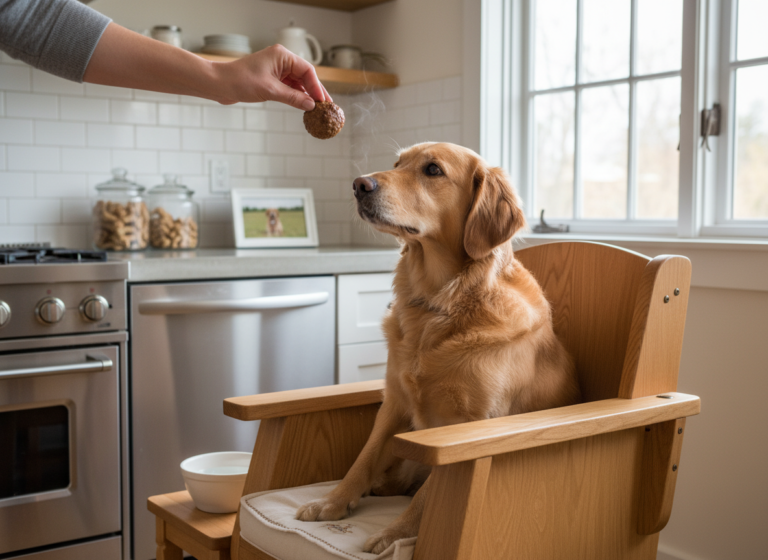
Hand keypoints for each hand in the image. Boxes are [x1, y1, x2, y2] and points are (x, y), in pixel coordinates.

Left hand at [216, 44, 330, 109]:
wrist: (220, 84)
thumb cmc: (240, 81)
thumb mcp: (270, 91)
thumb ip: (293, 98)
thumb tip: (310, 105)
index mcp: (282, 56)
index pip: (307, 70)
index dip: (316, 87)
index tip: (323, 101)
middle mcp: (280, 60)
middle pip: (304, 76)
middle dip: (314, 91)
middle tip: (326, 106)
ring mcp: (276, 69)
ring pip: (297, 83)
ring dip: (306, 95)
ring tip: (316, 108)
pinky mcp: (271, 79)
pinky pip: (289, 87)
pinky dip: (296, 96)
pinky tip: (303, 106)